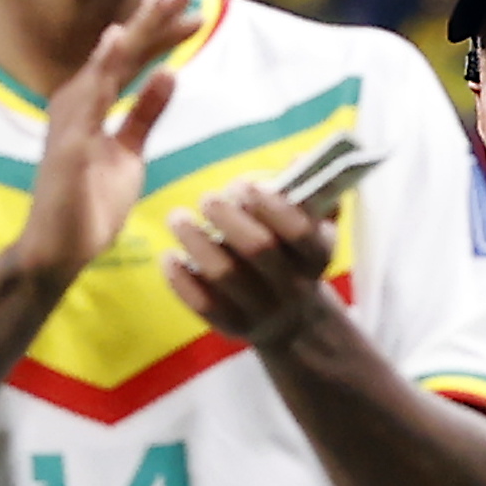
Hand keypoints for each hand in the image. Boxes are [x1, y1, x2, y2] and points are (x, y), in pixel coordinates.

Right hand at [0, 0, 203, 284]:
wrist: (59, 250)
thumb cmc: (89, 201)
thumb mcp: (129, 152)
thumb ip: (145, 114)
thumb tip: (169, 74)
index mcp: (93, 101)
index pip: (134, 58)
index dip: (163, 31)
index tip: (195, 5)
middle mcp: (78, 101)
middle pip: (121, 50)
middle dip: (153, 16)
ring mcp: (72, 120)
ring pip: (108, 65)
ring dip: (135, 30)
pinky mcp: (70, 144)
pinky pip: (90, 101)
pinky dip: (103, 68)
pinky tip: (117, 41)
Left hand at [161, 176, 346, 355]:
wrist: (292, 319)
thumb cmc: (294, 256)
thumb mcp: (314, 228)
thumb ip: (309, 193)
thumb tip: (300, 158)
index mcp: (316, 257)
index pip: (300, 231)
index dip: (271, 205)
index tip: (246, 185)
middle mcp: (293, 286)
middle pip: (259, 248)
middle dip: (228, 217)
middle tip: (209, 198)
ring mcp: (262, 310)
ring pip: (226, 275)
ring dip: (197, 241)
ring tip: (178, 218)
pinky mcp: (232, 326)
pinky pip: (203, 304)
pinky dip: (181, 279)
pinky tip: (169, 257)